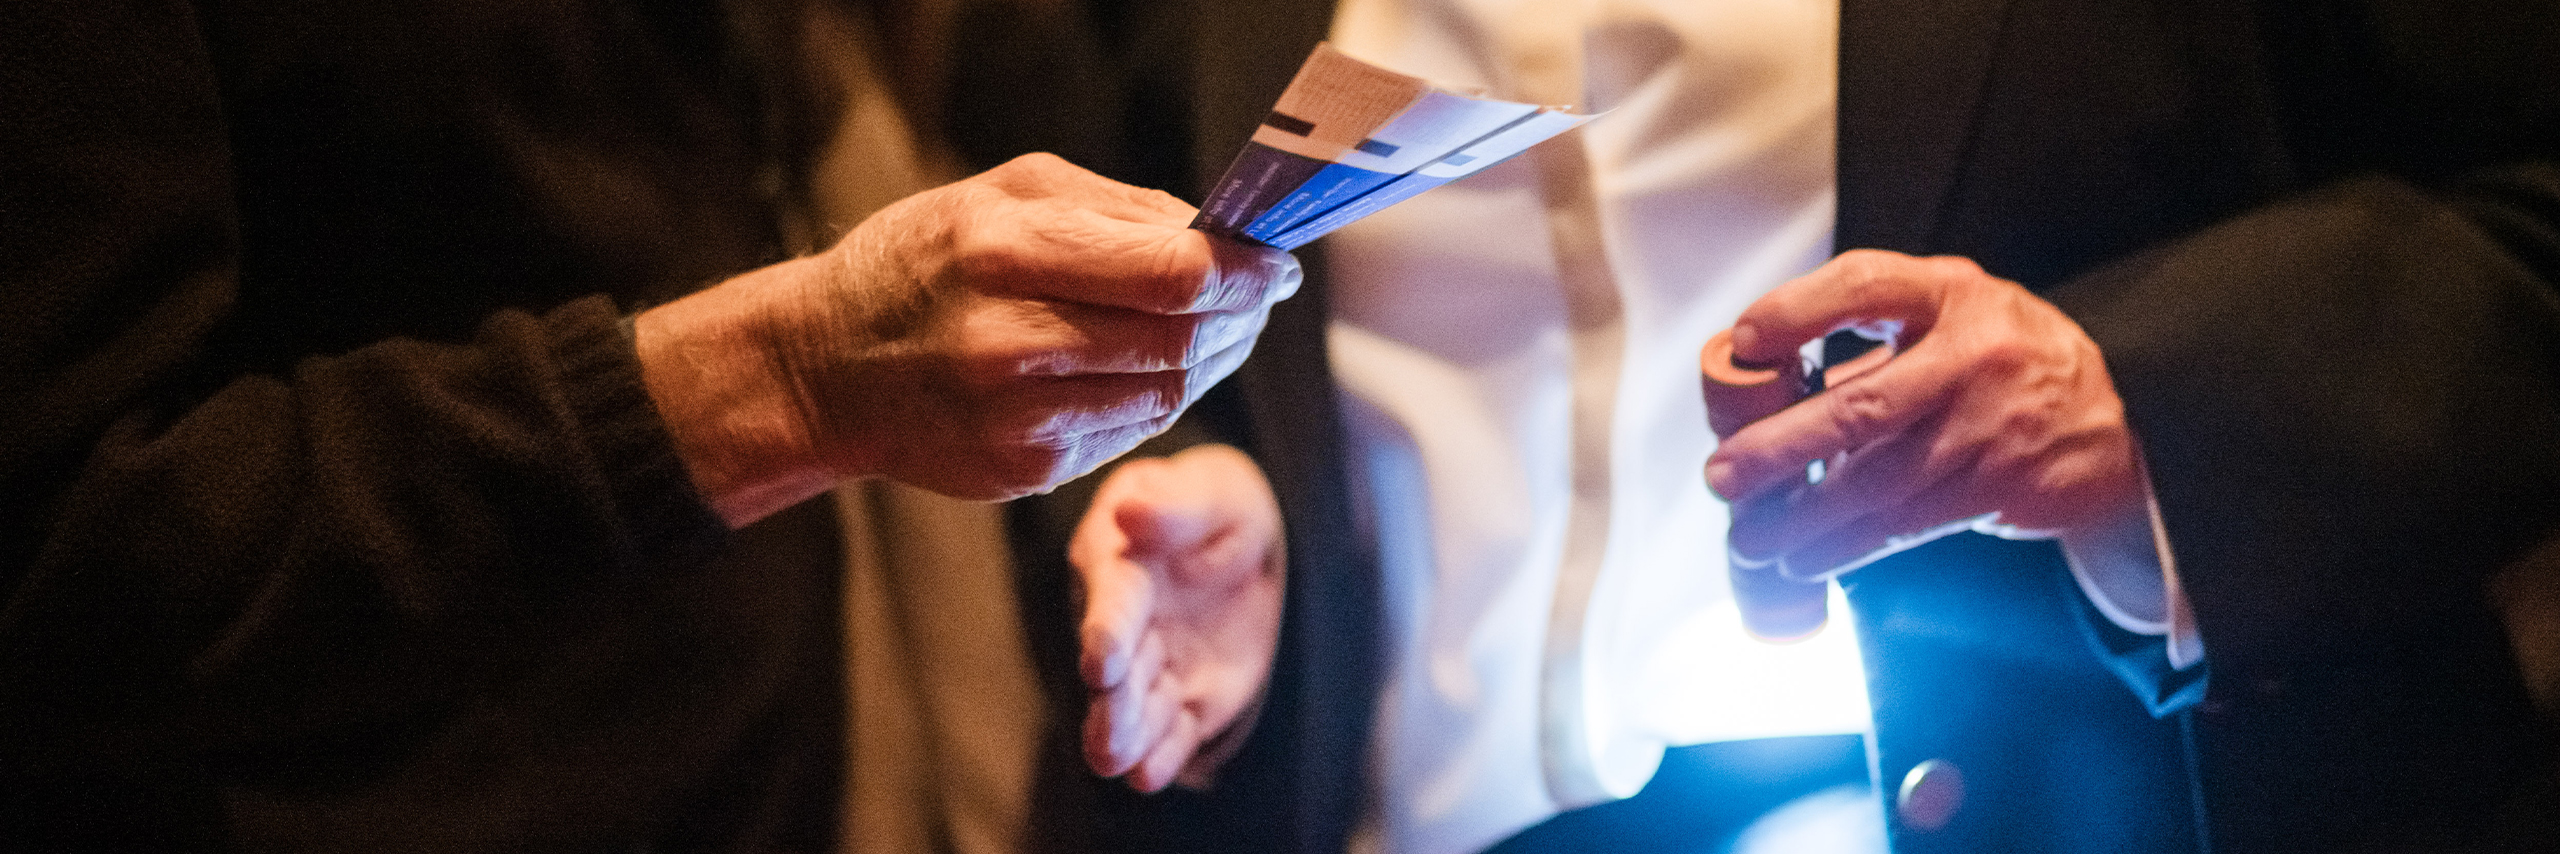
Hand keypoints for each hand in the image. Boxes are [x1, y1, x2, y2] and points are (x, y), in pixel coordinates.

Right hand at [637, 153, 1300, 524]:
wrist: (824, 368)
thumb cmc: (920, 264)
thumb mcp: (999, 195)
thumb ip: (1113, 209)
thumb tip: (1216, 233)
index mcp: (1003, 250)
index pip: (1171, 271)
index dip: (1242, 270)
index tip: (1274, 261)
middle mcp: (1008, 339)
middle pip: (1180, 337)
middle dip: (1238, 314)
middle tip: (1260, 294)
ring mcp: (1014, 416)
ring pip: (1167, 394)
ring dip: (1211, 359)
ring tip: (1221, 327)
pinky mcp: (1021, 469)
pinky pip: (1128, 434)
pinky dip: (1161, 398)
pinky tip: (1160, 367)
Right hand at [1071, 444, 1283, 791]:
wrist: (1246, 548)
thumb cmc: (1215, 509)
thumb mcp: (1208, 494)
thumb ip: (1173, 506)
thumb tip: (1130, 511)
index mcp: (1121, 566)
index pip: (1114, 602)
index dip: (1108, 629)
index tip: (1103, 659)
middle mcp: (1126, 627)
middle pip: (1117, 668)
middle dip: (1112, 699)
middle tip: (1107, 731)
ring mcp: (1153, 669)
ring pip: (1134, 709)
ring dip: (1125, 735)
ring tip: (1117, 762)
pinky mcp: (1185, 703)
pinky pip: (1172, 735)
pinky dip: (1160, 757)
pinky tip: (1149, 777)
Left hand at [1703, 249, 2147, 579]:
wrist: (2120, 420)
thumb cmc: (2004, 362)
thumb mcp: (1951, 319)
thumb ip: (1873, 345)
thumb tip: (1764, 394)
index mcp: (1950, 295)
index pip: (1865, 285)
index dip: (1799, 311)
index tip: (1746, 342)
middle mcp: (1970, 356)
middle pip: (1858, 407)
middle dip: (1778, 449)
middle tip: (1723, 476)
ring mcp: (1988, 425)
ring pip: (1876, 482)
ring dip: (1803, 516)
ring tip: (1750, 535)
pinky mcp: (1999, 485)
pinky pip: (1906, 523)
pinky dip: (1848, 545)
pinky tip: (1807, 558)